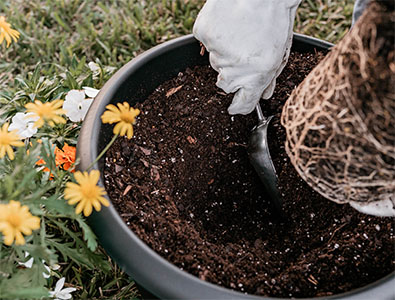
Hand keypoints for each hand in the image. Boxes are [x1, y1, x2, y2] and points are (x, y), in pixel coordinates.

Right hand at [193, 0, 300, 114]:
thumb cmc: (275, 16)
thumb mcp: (280, 50)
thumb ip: (271, 76)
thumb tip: (265, 94)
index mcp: (257, 75)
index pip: (243, 104)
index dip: (239, 107)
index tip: (235, 108)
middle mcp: (235, 68)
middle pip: (225, 84)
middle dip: (232, 74)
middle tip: (243, 53)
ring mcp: (217, 52)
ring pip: (216, 62)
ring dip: (225, 53)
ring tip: (238, 32)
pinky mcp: (204, 34)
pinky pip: (206, 43)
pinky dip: (215, 36)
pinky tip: (227, 23)